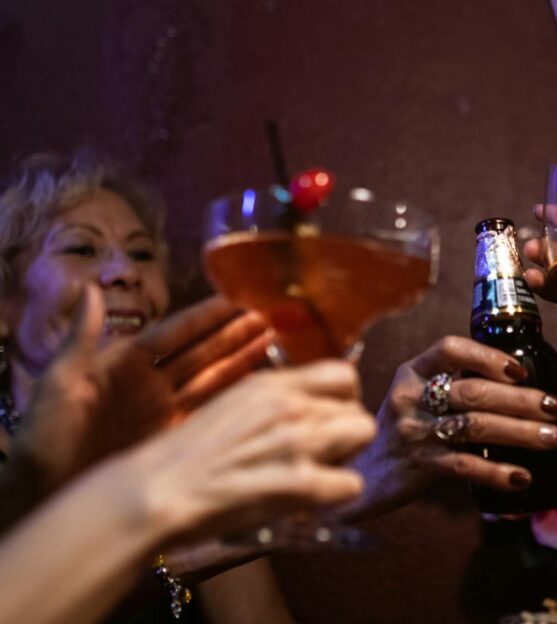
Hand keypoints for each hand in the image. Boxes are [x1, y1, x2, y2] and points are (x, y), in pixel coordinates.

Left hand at [16, 286, 269, 493]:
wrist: (42, 496)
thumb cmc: (44, 438)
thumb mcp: (59, 383)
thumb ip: (81, 337)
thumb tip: (93, 288)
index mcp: (122, 365)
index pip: (172, 333)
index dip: (203, 317)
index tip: (234, 300)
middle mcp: (148, 385)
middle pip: (199, 353)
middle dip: (231, 335)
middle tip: (265, 318)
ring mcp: (162, 414)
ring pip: (210, 380)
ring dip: (239, 361)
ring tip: (269, 342)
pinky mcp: (171, 441)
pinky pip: (209, 415)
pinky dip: (234, 401)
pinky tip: (257, 388)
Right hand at [126, 360, 374, 542]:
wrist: (153, 492)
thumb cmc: (184, 456)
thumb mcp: (231, 404)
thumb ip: (273, 400)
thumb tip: (310, 404)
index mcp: (271, 384)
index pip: (344, 375)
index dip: (345, 400)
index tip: (330, 419)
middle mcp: (289, 406)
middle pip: (357, 409)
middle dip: (346, 434)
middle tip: (321, 456)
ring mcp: (296, 443)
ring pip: (363, 436)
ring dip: (346, 459)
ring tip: (318, 474)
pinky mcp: (299, 484)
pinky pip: (352, 484)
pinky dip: (337, 495)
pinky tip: (311, 501)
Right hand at [342, 336, 556, 520]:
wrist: (361, 474)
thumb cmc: (403, 430)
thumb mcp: (416, 396)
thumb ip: (452, 385)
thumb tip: (521, 386)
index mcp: (412, 371)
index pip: (450, 349)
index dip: (487, 356)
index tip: (521, 370)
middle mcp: (411, 397)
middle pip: (473, 392)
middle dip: (521, 399)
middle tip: (555, 407)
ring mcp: (414, 431)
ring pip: (475, 427)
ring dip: (520, 432)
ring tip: (553, 438)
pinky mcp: (419, 466)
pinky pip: (464, 466)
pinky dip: (497, 472)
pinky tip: (522, 477)